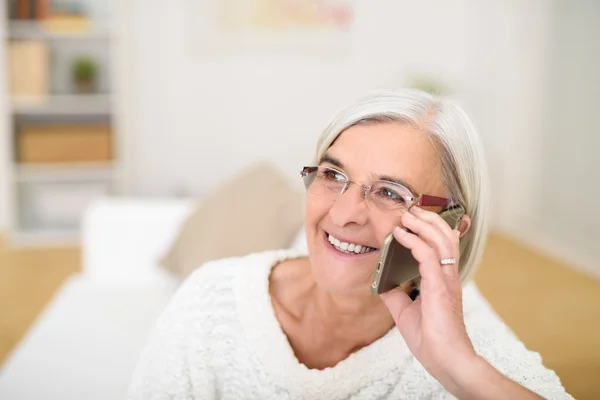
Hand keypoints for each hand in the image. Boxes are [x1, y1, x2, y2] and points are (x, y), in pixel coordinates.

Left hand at [380, 206, 476, 388]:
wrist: (444, 360)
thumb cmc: (431, 339)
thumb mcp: (405, 311)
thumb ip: (396, 294)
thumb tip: (381, 281)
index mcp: (442, 279)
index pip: (441, 244)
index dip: (429, 228)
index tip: (412, 218)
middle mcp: (448, 275)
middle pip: (445, 235)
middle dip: (428, 218)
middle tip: (410, 209)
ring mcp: (446, 279)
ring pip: (441, 239)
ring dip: (422, 224)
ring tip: (406, 215)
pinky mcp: (439, 287)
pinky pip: (428, 255)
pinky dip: (413, 241)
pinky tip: (399, 235)